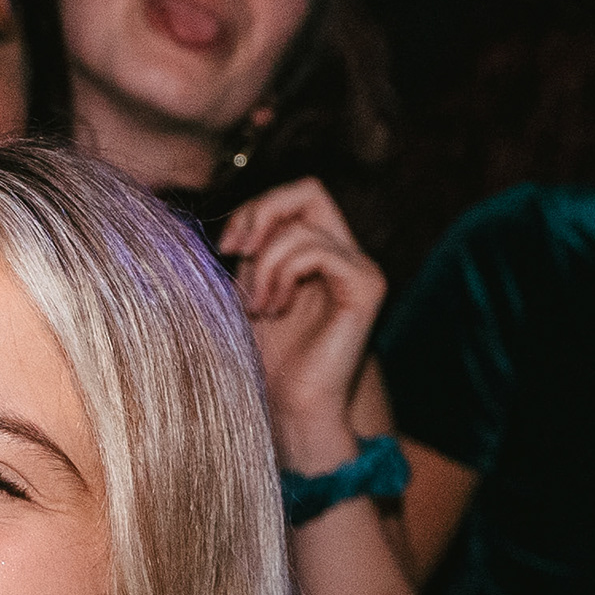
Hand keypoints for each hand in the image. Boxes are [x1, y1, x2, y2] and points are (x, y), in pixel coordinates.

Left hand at [217, 177, 385, 470]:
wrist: (287, 405)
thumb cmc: (263, 356)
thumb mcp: (245, 291)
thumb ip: (249, 253)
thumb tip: (233, 223)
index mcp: (319, 252)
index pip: (295, 197)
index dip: (255, 209)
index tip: (227, 247)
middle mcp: (346, 254)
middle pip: (309, 190)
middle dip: (261, 213)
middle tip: (235, 252)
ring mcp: (361, 268)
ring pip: (303, 227)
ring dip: (264, 265)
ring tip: (258, 306)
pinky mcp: (367, 287)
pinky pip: (319, 252)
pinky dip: (283, 274)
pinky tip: (274, 308)